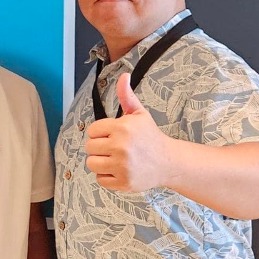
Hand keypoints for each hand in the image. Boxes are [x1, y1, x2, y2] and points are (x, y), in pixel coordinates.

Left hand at [84, 74, 175, 192]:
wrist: (168, 162)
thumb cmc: (150, 136)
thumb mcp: (139, 114)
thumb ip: (127, 96)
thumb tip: (123, 76)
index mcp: (123, 128)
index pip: (92, 131)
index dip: (100, 133)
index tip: (111, 135)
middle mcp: (121, 147)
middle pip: (89, 148)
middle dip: (98, 147)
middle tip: (113, 148)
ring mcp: (122, 166)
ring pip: (91, 164)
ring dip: (100, 162)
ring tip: (114, 159)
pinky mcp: (123, 182)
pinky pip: (100, 179)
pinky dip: (107, 176)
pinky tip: (119, 170)